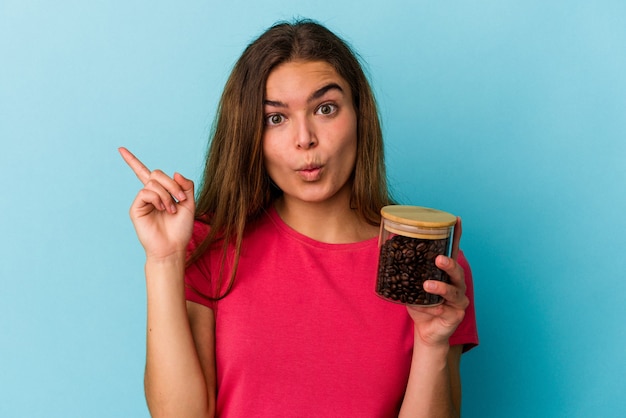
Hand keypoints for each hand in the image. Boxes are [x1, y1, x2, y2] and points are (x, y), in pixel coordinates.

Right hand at [119, 147, 194, 260]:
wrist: (173, 247)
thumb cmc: (181, 228)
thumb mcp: (190, 204)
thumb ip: (186, 186)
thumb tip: (175, 172)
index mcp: (160, 193)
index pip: (145, 173)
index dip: (132, 161)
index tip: (120, 149)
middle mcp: (149, 195)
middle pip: (156, 174)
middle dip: (172, 184)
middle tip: (180, 199)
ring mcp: (142, 201)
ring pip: (152, 182)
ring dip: (167, 194)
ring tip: (171, 209)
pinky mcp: (136, 208)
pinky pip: (145, 192)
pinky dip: (157, 198)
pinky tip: (162, 209)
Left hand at [406, 218, 468, 346]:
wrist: (426, 332)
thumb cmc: (420, 305)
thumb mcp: (409, 285)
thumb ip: (405, 270)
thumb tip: (384, 251)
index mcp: (446, 273)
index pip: (452, 251)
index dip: (455, 235)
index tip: (455, 219)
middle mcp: (456, 283)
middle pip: (456, 270)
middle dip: (449, 263)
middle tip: (438, 259)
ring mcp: (459, 299)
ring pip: (454, 290)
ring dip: (441, 287)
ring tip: (428, 285)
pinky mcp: (457, 314)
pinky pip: (447, 308)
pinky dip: (437, 306)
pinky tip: (431, 306)